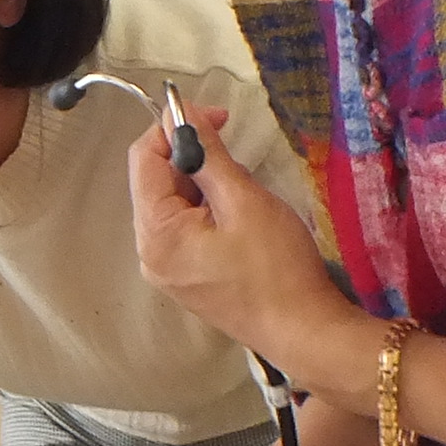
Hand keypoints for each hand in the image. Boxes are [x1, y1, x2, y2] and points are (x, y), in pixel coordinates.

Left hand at [130, 107, 359, 372]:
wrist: (303, 330)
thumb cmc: (277, 267)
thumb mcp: (244, 200)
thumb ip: (207, 155)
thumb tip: (183, 115)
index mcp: (155, 233)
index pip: (142, 159)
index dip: (173, 127)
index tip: (215, 115)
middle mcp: (149, 253)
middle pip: (154, 181)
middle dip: (189, 156)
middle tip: (235, 148)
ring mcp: (166, 269)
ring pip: (172, 203)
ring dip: (202, 181)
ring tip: (244, 187)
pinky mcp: (186, 277)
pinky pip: (185, 227)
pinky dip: (206, 207)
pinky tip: (239, 211)